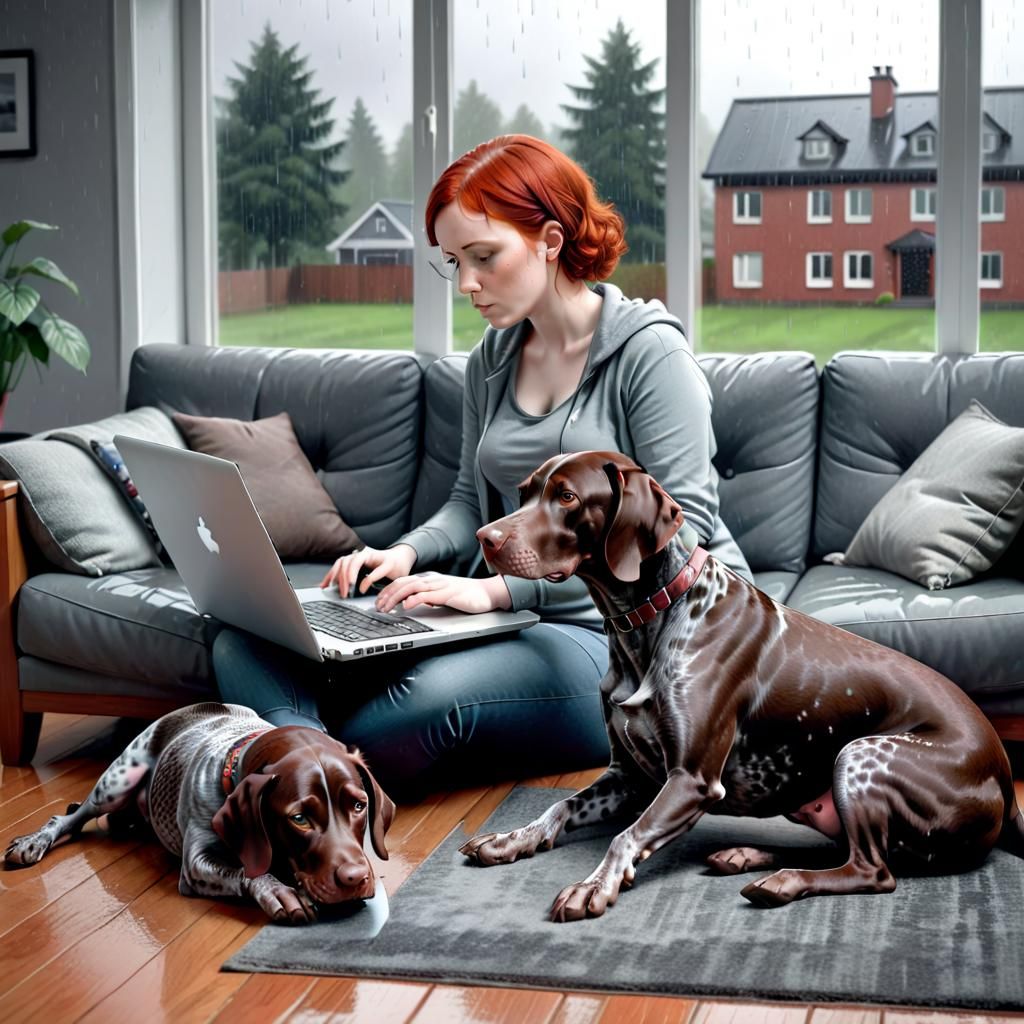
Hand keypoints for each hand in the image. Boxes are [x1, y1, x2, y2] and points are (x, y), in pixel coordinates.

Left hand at [320, 544, 416, 596]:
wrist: (403, 559)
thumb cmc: (383, 568)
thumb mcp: (365, 573)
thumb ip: (352, 578)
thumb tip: (334, 587)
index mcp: (357, 557)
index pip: (340, 562)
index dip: (331, 574)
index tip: (325, 587)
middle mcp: (364, 554)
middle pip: (346, 561)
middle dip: (340, 577)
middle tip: (341, 593)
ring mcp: (376, 556)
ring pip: (356, 561)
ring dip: (350, 575)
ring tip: (350, 588)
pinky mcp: (389, 562)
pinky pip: (376, 570)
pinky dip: (367, 580)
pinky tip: (363, 588)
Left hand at [375, 572, 511, 614]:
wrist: (487, 593)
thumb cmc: (467, 596)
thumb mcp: (442, 596)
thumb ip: (428, 597)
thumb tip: (412, 603)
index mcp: (430, 580)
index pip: (403, 581)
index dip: (388, 590)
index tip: (379, 601)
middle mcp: (432, 580)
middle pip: (403, 583)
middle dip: (387, 594)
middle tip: (377, 606)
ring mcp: (439, 586)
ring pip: (411, 587)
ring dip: (395, 598)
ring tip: (386, 607)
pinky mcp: (447, 594)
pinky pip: (427, 595)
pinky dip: (414, 599)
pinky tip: (406, 606)